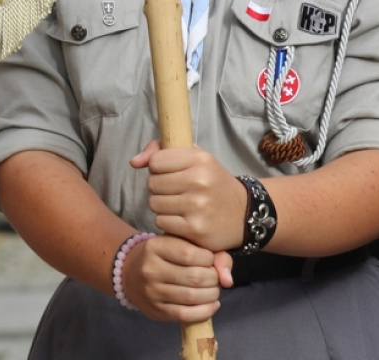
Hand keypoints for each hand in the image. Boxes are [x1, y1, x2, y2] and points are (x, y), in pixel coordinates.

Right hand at [120, 234, 233, 322]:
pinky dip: (204, 312)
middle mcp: (150, 269)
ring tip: (213, 290)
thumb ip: (212, 253)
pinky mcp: (155, 310)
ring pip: (191, 297)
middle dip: (213, 279)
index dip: (209, 259)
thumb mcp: (183, 242)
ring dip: (211, 295)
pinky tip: (212, 305)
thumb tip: (227, 279)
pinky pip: (184, 315)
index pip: (191, 254)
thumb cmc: (166, 253)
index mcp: (156, 246)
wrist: (131, 271)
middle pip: (194, 277)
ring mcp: (151, 292)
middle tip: (214, 277)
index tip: (210, 260)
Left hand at [131, 140, 247, 251]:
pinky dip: (169, 221)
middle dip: (161, 189)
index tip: (174, 174)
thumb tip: (134, 162)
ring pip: (154, 204)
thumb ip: (161, 151)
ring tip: (182, 205)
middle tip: (180, 192)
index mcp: (201, 159)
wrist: (244, 214)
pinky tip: (184, 219)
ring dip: (163, 206)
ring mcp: (197, 206)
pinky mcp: (194, 228)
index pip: (156, 161)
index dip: (161, 169)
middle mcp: (200, 180)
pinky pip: (161, 222)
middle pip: (152, 184)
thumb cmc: (214, 184)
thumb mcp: (197, 159)